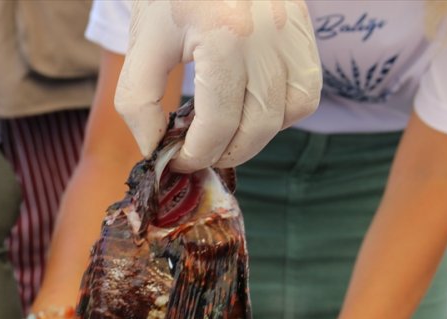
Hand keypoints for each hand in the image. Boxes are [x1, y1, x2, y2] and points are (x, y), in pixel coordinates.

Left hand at [116, 0, 320, 171]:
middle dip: (224, 153)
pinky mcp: (304, 30)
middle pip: (256, 128)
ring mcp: (292, 33)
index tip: (176, 160)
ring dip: (256, 136)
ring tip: (225, 133)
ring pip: (289, 114)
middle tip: (198, 154)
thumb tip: (154, 149)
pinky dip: (284, 111)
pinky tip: (253, 106)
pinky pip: (307, 90)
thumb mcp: (144, 41)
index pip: (217, 125)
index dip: (194, 155)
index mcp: (224, 37)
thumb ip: (138, 101)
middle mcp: (267, 38)